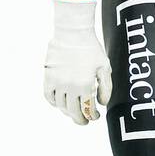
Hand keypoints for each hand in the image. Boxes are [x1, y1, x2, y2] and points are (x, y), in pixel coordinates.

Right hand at [43, 0, 112, 124]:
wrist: (72, 34)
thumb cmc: (92, 50)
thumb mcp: (105, 68)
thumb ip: (106, 88)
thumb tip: (101, 104)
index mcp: (86, 86)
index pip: (88, 109)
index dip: (92, 116)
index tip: (95, 117)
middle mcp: (70, 87)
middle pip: (74, 111)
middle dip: (80, 119)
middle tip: (84, 121)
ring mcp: (57, 83)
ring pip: (61, 106)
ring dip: (68, 112)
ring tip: (74, 112)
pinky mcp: (48, 77)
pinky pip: (49, 97)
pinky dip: (54, 103)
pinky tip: (61, 104)